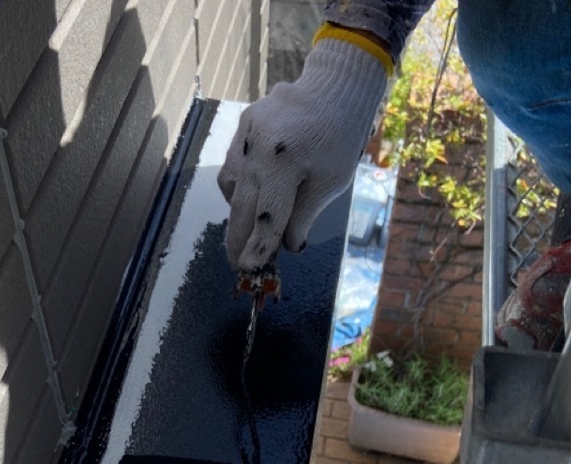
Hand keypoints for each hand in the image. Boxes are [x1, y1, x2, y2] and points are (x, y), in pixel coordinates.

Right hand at [218, 34, 390, 271]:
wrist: (333, 87)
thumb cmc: (340, 137)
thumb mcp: (331, 182)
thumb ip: (304, 215)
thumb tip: (286, 246)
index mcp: (284, 162)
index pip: (267, 215)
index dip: (258, 246)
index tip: (249, 268)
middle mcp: (257, 149)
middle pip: (242, 206)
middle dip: (239, 239)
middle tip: (238, 264)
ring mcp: (245, 136)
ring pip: (231, 186)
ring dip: (238, 211)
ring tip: (249, 227)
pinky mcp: (242, 127)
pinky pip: (233, 166)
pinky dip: (240, 186)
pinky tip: (253, 194)